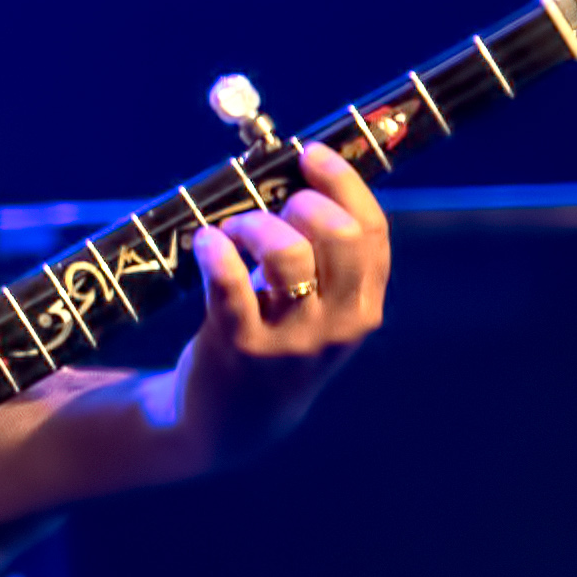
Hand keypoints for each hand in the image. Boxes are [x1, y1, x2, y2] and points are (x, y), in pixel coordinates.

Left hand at [169, 138, 391, 466]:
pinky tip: (205, 241)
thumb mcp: (319, 309)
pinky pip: (229, 283)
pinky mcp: (238, 347)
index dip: (343, 183)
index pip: (371, 231)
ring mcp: (290, 340)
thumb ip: (325, 258)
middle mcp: (337, 325)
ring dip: (255, 223)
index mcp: (363, 307)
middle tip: (274, 204)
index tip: (311, 155)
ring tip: (233, 229)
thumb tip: (306, 173)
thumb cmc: (275, 341)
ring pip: (287, 254)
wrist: (232, 422)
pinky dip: (215, 250)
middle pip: (340, 236)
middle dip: (304, 201)